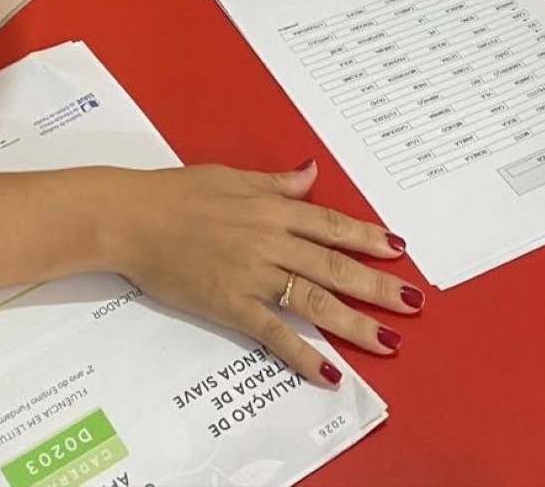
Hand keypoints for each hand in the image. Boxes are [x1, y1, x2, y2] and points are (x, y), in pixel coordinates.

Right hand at [109, 160, 418, 383]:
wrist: (131, 216)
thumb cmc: (175, 193)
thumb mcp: (231, 176)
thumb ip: (275, 182)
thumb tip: (310, 173)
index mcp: (271, 207)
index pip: (331, 224)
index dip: (368, 237)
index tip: (398, 248)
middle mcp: (270, 240)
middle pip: (334, 265)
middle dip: (377, 285)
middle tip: (413, 302)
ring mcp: (253, 274)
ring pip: (315, 299)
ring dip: (355, 322)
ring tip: (388, 340)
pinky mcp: (231, 304)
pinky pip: (275, 333)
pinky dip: (304, 354)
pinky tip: (329, 372)